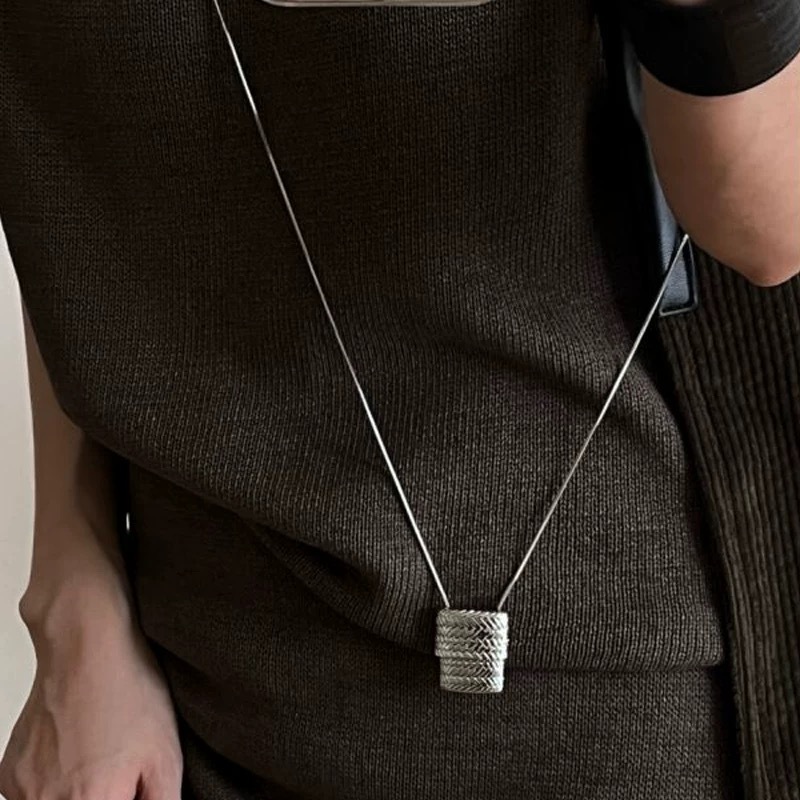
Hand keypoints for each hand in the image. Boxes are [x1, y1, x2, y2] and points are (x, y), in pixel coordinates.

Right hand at [0, 581, 182, 799]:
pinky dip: (55, 784)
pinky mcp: (9, 775)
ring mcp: (23, 791)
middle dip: (106, 796)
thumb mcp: (166, 754)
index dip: (127, 797)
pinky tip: (78, 751)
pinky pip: (34, 795)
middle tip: (120, 770)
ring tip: (101, 756)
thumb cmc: (128, 691)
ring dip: (80, 795)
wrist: (86, 646)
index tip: (132, 787)